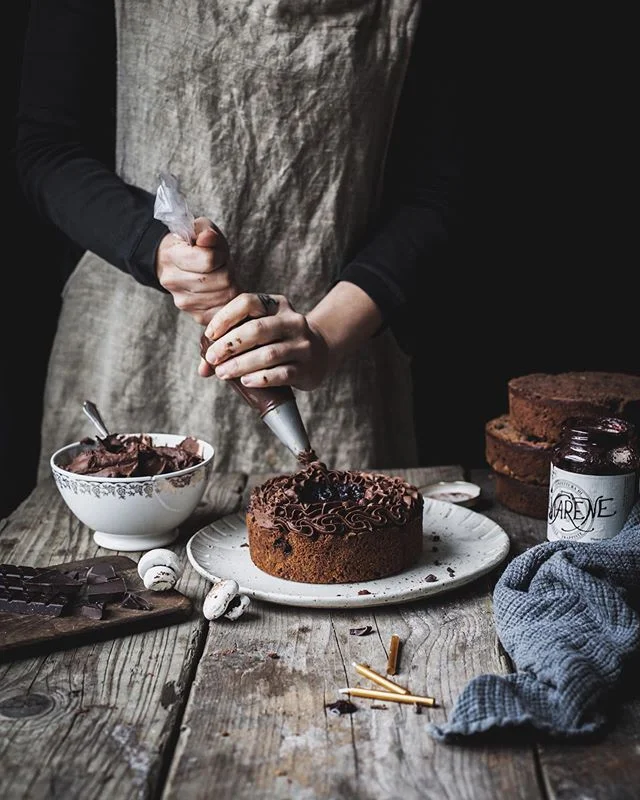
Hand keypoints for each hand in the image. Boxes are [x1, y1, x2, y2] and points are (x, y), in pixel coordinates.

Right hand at [155, 216, 238, 325]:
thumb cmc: (193, 245)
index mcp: (172, 255)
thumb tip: (207, 238)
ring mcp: (183, 301)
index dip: (220, 255)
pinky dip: (229, 301)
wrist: (176, 264)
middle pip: (221, 280)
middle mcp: (173, 281)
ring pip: (224, 296)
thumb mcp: (200, 229)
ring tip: (221, 277)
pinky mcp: (196, 315)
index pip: (209, 260)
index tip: (216, 253)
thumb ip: (207, 231)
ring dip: (230, 286)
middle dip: (228, 271)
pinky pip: (223, 311)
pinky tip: (222, 291)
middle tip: (222, 267)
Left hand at [198, 292, 329, 390]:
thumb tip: (203, 368)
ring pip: (268, 354)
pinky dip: (261, 378)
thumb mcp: (261, 331)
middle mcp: (293, 321)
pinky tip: (246, 381)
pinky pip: (281, 373)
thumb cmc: (279, 340)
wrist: (320, 353)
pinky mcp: (306, 368)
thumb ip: (231, 343)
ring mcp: (302, 345)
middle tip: (212, 358)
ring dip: (241, 364)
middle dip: (230, 344)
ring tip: (222, 373)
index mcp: (277, 305)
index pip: (248, 302)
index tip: (209, 335)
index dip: (225, 317)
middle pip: (257, 329)